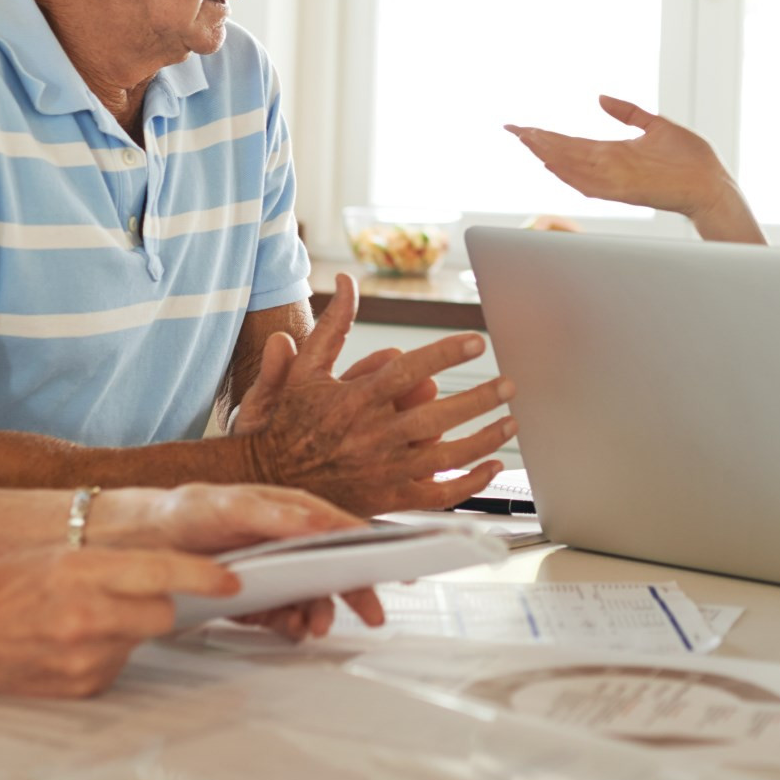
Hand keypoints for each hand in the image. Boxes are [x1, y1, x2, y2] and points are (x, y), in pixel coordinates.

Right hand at [0, 545, 238, 695]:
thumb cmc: (9, 587)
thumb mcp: (61, 556)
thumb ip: (116, 566)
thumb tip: (173, 574)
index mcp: (82, 573)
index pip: (161, 573)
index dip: (203, 578)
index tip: (232, 581)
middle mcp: (88, 617)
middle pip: (163, 614)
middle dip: (160, 603)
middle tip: (137, 597)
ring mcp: (86, 658)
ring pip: (142, 640)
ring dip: (130, 629)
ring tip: (88, 620)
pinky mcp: (84, 686)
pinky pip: (120, 665)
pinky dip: (109, 653)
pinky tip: (75, 645)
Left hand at [90, 481, 389, 634]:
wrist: (129, 544)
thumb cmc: (177, 512)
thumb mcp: (223, 507)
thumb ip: (271, 514)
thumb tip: (318, 523)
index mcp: (284, 511)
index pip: (338, 527)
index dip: (370, 544)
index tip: (399, 564)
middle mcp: (282, 540)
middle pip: (331, 566)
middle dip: (353, 590)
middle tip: (371, 615)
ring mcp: (267, 570)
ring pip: (308, 595)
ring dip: (318, 612)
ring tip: (314, 628)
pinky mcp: (249, 598)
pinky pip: (281, 615)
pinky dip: (291, 625)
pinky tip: (293, 631)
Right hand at [230, 274, 514, 514]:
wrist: (268, 479)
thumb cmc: (286, 421)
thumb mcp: (304, 368)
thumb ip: (331, 324)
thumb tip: (346, 281)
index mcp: (355, 400)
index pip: (408, 371)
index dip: (445, 354)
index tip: (476, 342)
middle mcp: (373, 435)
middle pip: (437, 416)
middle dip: (478, 399)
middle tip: (509, 384)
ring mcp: (384, 470)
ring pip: (445, 456)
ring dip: (483, 438)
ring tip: (510, 421)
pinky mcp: (389, 498)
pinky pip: (437, 494)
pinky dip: (469, 483)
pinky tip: (491, 466)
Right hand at [506, 96, 744, 227]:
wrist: (713, 185)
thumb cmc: (690, 159)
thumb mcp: (657, 125)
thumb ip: (628, 113)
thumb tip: (600, 98)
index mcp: (615, 153)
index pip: (572, 144)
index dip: (546, 135)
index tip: (522, 126)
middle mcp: (610, 166)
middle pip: (565, 153)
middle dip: (538, 141)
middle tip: (512, 129)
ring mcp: (617, 179)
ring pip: (573, 166)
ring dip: (549, 154)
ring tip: (526, 140)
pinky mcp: (628, 189)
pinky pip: (592, 183)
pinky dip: (571, 174)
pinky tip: (554, 164)